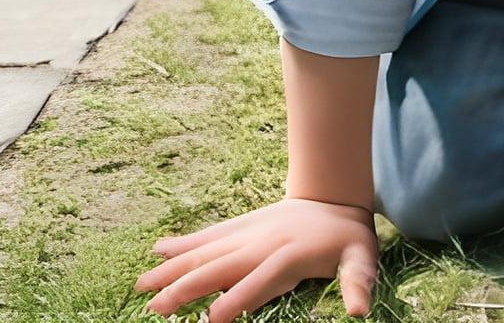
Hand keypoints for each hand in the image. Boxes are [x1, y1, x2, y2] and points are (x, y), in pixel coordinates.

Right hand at [135, 196, 379, 320]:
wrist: (334, 193)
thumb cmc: (349, 238)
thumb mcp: (362, 259)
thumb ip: (358, 284)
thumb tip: (360, 312)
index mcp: (289, 257)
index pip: (259, 282)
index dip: (237, 300)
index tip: (212, 320)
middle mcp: (261, 243)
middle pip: (219, 267)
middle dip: (187, 288)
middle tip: (156, 308)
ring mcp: (246, 233)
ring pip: (204, 252)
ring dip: (172, 268)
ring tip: (142, 284)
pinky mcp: (239, 227)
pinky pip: (207, 236)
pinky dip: (182, 243)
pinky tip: (156, 250)